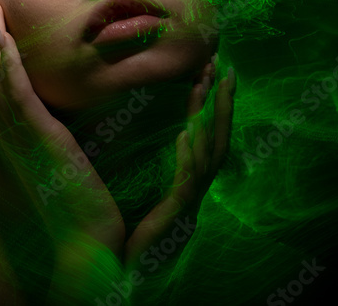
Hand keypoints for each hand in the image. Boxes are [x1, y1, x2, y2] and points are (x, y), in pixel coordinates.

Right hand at [0, 0, 125, 254]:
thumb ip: (58, 126)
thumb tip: (68, 104)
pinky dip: (5, 55)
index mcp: (14, 128)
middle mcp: (7, 125)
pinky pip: (13, 85)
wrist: (82, 237)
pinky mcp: (33, 130)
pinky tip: (1, 30)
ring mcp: (16, 128)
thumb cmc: (78, 201)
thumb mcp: (64, 154)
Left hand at [122, 55, 235, 275]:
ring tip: (206, 86)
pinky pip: (186, 183)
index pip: (204, 137)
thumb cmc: (124, 233)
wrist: (113, 270)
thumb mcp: (141, 190)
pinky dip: (188, 157)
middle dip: (222, 103)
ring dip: (208, 120)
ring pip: (208, 156)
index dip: (209, 105)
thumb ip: (151, 164)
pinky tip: (185, 133)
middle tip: (223, 67)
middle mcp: (194, 191)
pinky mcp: (175, 216)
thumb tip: (151, 129)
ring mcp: (188, 204)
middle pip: (217, 140)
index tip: (209, 71)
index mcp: (186, 183)